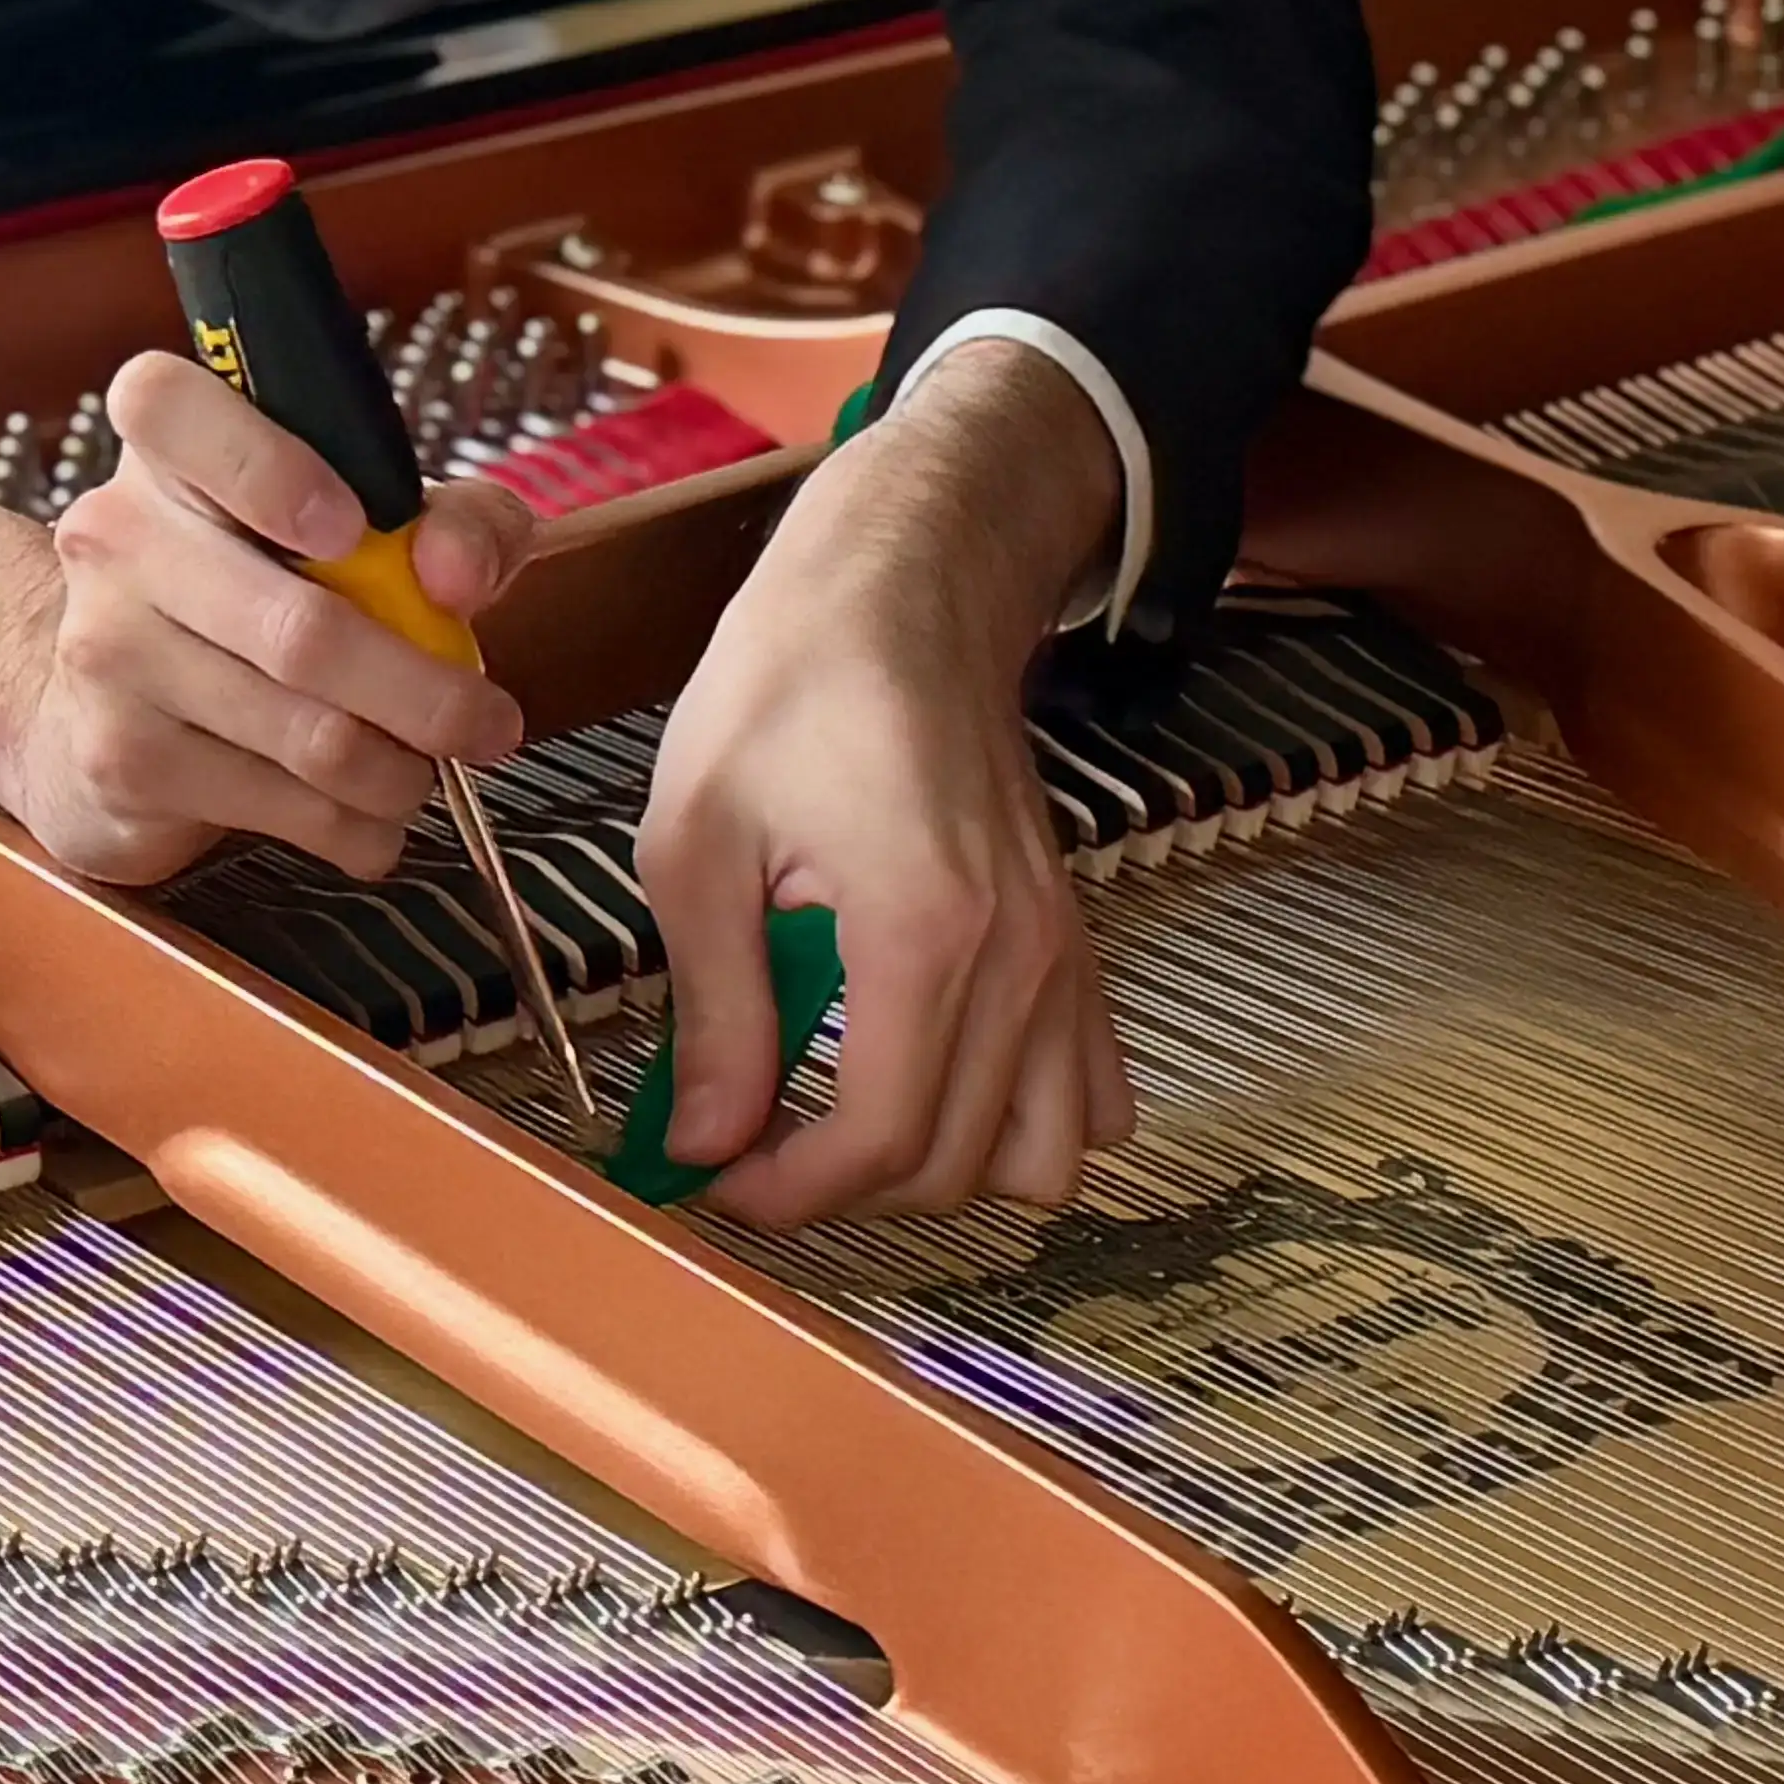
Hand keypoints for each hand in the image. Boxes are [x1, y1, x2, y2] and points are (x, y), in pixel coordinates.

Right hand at [0, 353, 532, 884]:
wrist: (49, 695)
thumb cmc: (221, 595)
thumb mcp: (313, 524)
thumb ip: (432, 520)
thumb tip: (483, 558)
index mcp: (161, 458)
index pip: (190, 416)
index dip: (283, 471)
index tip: (360, 527)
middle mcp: (114, 553)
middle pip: (298, 624)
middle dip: (426, 682)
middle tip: (486, 713)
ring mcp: (104, 668)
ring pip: (298, 734)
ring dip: (399, 768)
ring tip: (428, 769)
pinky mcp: (111, 774)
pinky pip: (273, 811)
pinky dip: (353, 827)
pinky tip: (364, 818)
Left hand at [643, 342, 1135, 1224]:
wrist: (900, 590)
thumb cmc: (790, 686)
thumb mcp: (697, 839)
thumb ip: (715, 1009)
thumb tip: (702, 1142)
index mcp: (925, 930)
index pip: (883, 1141)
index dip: (788, 1193)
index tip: (713, 1179)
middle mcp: (1021, 956)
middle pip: (959, 1165)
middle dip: (843, 1188)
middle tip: (747, 1145)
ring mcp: (1062, 952)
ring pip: (1042, 1155)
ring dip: (938, 1167)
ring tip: (835, 1113)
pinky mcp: (1071, 941)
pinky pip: (1085, 1092)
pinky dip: (1013, 1120)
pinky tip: (919, 1074)